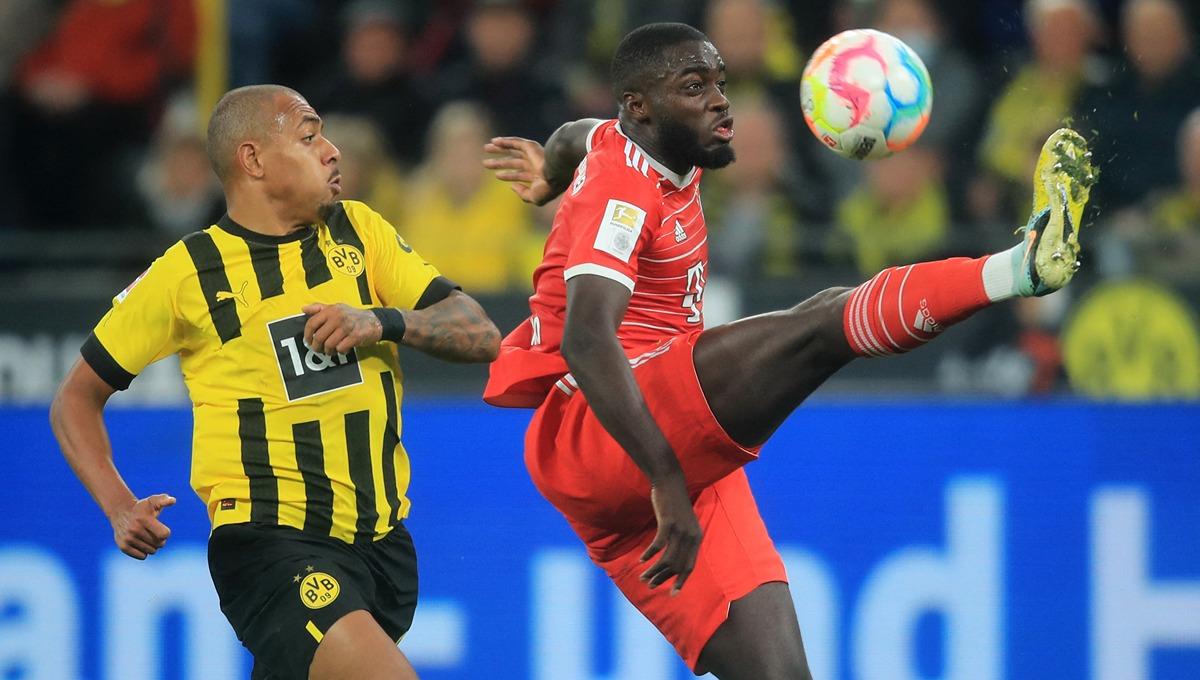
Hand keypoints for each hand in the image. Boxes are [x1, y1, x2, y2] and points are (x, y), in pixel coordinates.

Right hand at [110, 494, 174, 559]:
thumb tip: (173, 500)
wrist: (121, 513)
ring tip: (146, 537)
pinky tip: (140, 543)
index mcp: (143, 519)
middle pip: (159, 544)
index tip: (161, 528)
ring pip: (151, 551)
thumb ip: (164, 500)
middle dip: (160, 540)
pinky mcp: (123, 547)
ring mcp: (128, 539)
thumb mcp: (152, 501)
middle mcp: (134, 529)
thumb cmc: (142, 508)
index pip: (164, 535)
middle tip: (153, 533)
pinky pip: (142, 556)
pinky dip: (144, 552)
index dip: (166, 533)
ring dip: (152, 546)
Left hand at [302, 303, 381, 354]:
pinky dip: (341, 351)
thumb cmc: (352, 315)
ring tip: (331, 351)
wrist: (374, 321)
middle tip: (319, 350)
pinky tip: (343, 349)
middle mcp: (338, 317)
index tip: (308, 341)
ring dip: (329, 351)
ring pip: (329, 345)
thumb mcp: (336, 308)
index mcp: (331, 310)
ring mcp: (347, 327)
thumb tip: (303, 308)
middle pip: (319, 337)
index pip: (312, 323)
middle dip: (317, 347)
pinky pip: (341, 348)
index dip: (307, 335)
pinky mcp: (355, 336)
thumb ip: (319, 308)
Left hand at [483, 137, 555, 205]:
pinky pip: (515, 142)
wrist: (555, 174)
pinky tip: (494, 141)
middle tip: (485, 163)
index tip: (496, 175)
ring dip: (499, 149)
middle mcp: (534, 164)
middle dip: (500, 162)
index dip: (508, 176)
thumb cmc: (547, 188)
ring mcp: (533, 155)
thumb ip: (523, 194)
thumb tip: (512, 186)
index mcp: (537, 176)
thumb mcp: (534, 197)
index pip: (519, 175)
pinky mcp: (531, 146)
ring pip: (513, 150)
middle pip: (513, 162)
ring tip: (486, 148)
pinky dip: (505, 141)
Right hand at [639, 477, 701, 594]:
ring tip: (643, 577)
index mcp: (697, 538)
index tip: (672, 594)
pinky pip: (658, 545)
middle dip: (662, 578)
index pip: (690, 566)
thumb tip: (674, 558)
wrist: (671, 482)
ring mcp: (680, 529)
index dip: (681, 581)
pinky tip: (641, 560)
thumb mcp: (684, 524)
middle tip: (650, 586)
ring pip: (666, 558)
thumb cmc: (675, 504)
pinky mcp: (668, 522)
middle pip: (676, 565)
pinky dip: (649, 555)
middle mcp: (691, 536)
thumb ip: (682, 540)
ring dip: (654, 570)